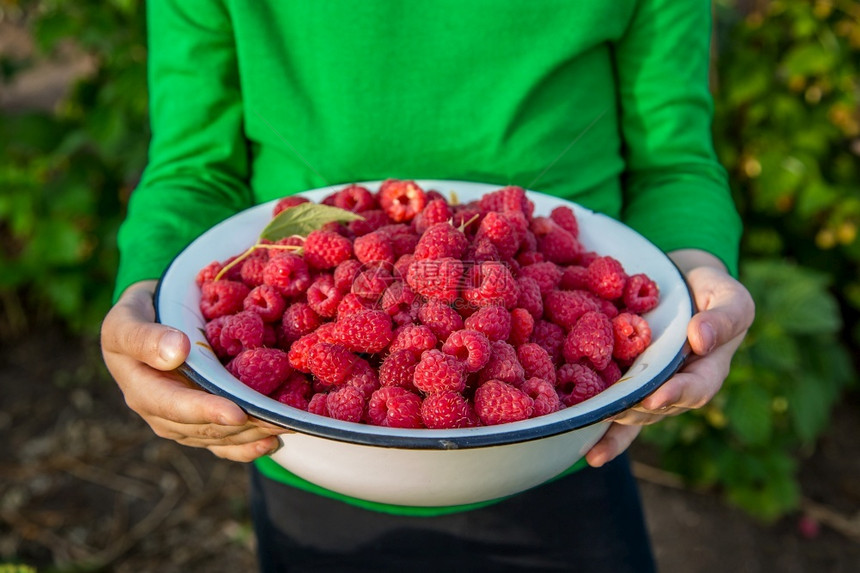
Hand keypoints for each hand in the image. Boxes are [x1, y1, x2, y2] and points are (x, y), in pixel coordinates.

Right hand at [100, 280, 286, 461]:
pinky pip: (222, 442)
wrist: (145, 321)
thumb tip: (177, 351)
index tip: (237, 413)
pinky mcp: (198, 422)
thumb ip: (146, 337)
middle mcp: (161, 413)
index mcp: (142, 390)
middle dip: (241, 426)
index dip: (207, 411)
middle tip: (277, 420)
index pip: (175, 406)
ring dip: (251, 435)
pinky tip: (272, 442)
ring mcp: (181, 421)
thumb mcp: (127, 319)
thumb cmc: (137, 316)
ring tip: (283, 426)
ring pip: (218, 437)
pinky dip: (247, 446)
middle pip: (204, 427)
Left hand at [585, 249, 754, 466]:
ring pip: (634, 414)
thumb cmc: (711, 291)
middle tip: (612, 413)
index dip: (677, 394)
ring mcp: (651, 389)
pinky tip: (590, 454)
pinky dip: (606, 434)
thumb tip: (700, 338)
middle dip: (634, 412)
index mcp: (709, 369)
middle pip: (658, 408)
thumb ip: (722, 317)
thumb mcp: (729, 297)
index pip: (697, 388)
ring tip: (590, 434)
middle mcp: (679, 386)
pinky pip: (618, 411)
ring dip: (613, 425)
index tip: (656, 397)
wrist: (682, 285)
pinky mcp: (628, 385)